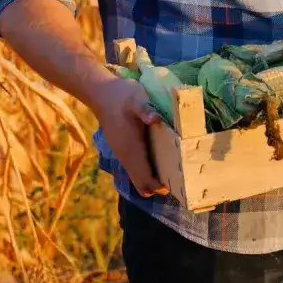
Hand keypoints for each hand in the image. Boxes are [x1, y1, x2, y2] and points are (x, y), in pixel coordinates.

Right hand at [87, 76, 168, 197]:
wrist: (102, 94)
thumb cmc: (122, 97)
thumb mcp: (136, 98)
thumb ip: (145, 109)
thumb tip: (154, 118)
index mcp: (132, 151)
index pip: (147, 183)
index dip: (162, 186)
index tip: (180, 180)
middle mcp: (127, 159)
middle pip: (145, 187)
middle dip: (162, 186)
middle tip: (181, 174)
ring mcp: (125, 157)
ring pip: (141, 180)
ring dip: (157, 178)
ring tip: (176, 165)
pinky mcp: (125, 152)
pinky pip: (139, 170)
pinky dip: (151, 170)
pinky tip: (164, 156)